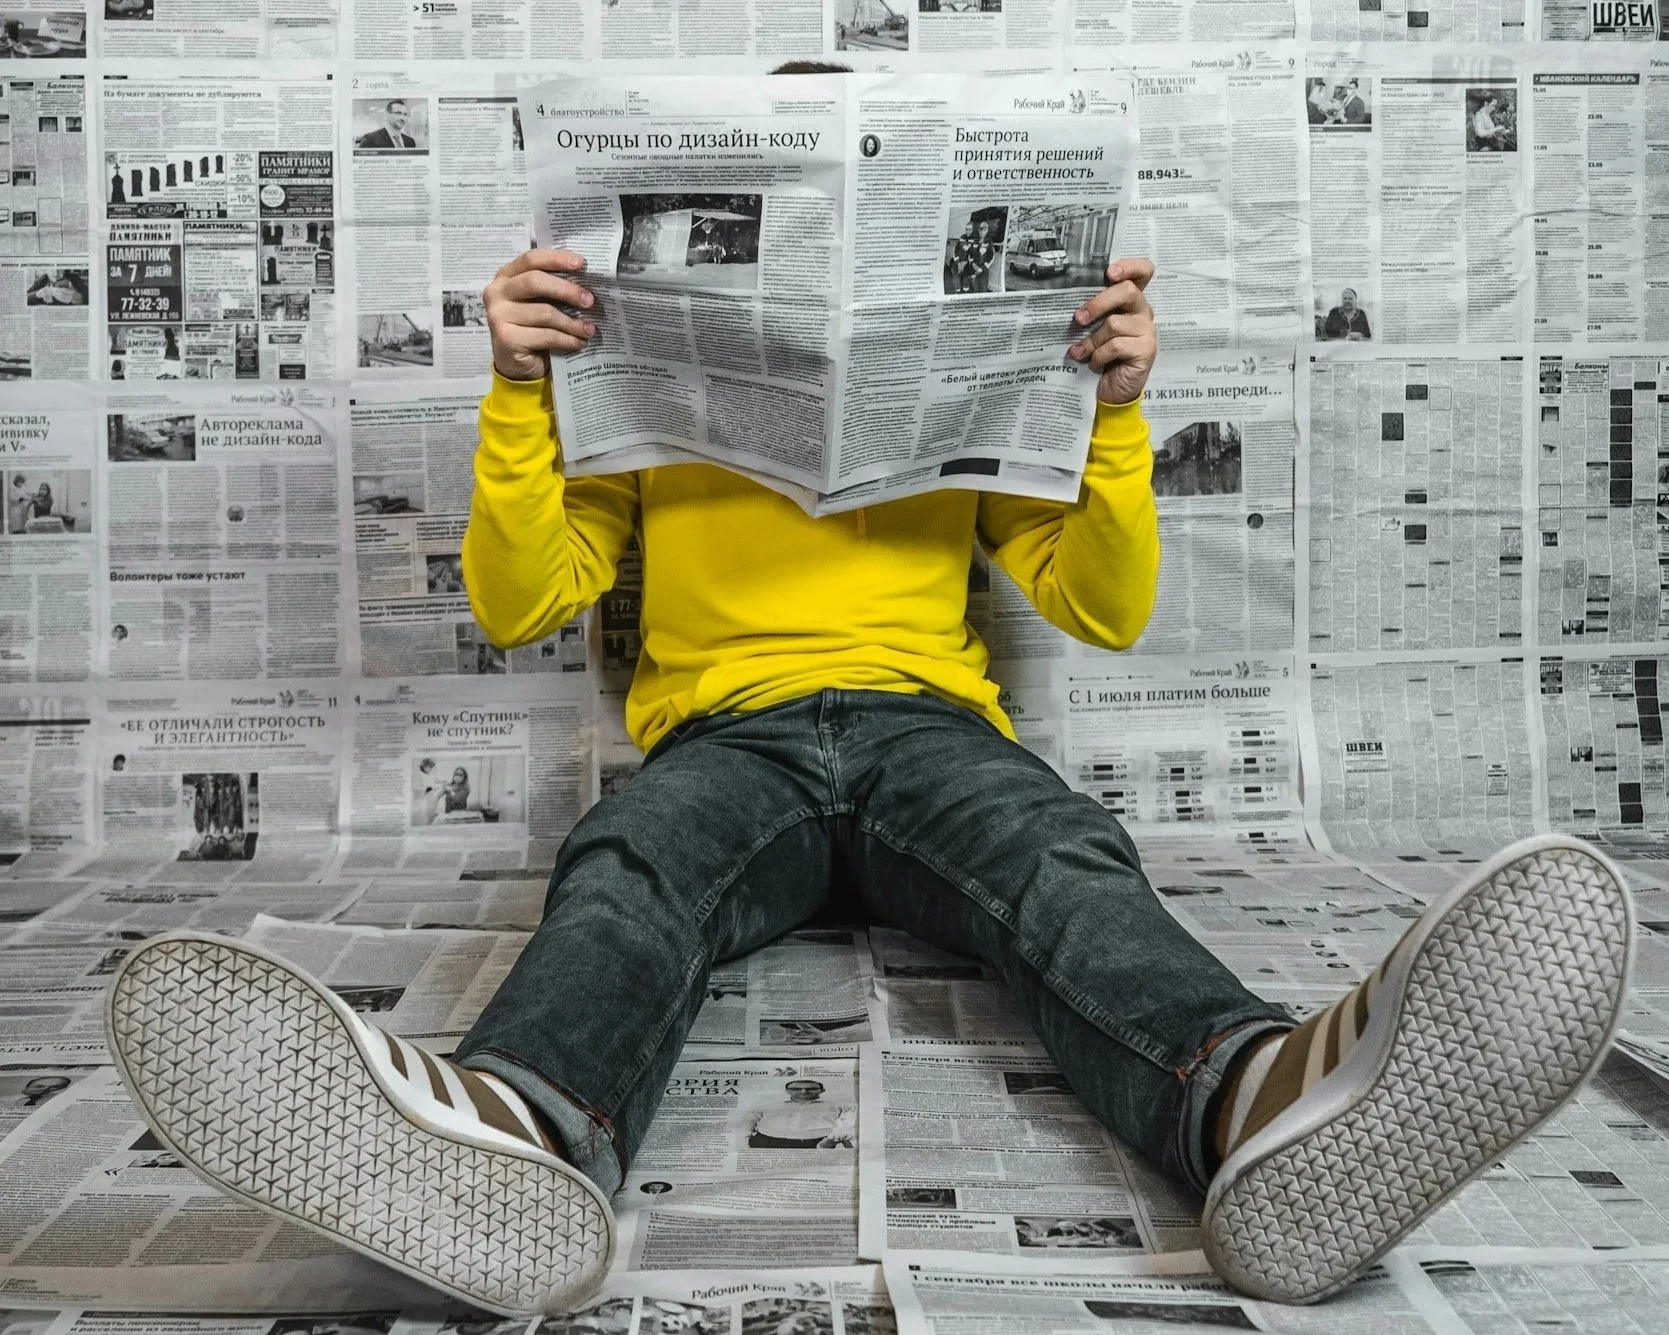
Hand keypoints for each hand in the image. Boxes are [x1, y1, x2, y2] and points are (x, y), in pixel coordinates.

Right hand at [483, 248, 598, 381]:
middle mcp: (497, 292)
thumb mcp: (540, 302)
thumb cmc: (532, 327)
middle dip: (567, 290)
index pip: (531, 259)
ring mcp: (498, 316)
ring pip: (544, 312)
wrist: (517, 365)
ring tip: (590, 329)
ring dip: (572, 322)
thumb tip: (588, 279)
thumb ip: (553, 287)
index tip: (581, 263)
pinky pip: (546, 336)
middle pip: (535, 282)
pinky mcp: (506, 339)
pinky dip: (567, 339)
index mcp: (506, 276)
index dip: (556, 259)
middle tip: (590, 301)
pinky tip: (579, 342)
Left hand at [1068, 258, 1156, 405]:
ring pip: (1115, 323)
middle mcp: (1143, 311)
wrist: (1114, 390)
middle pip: (1127, 291)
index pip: (1143, 272)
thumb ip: (1093, 311)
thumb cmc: (1102, 355)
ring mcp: (1147, 330)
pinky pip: (1116, 345)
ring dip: (1092, 340)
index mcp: (1132, 301)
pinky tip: (1094, 364)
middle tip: (1078, 318)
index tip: (1109, 273)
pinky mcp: (1147, 350)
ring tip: (1080, 352)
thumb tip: (1067, 297)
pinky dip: (1099, 356)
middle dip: (1098, 303)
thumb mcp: (1096, 329)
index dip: (1129, 267)